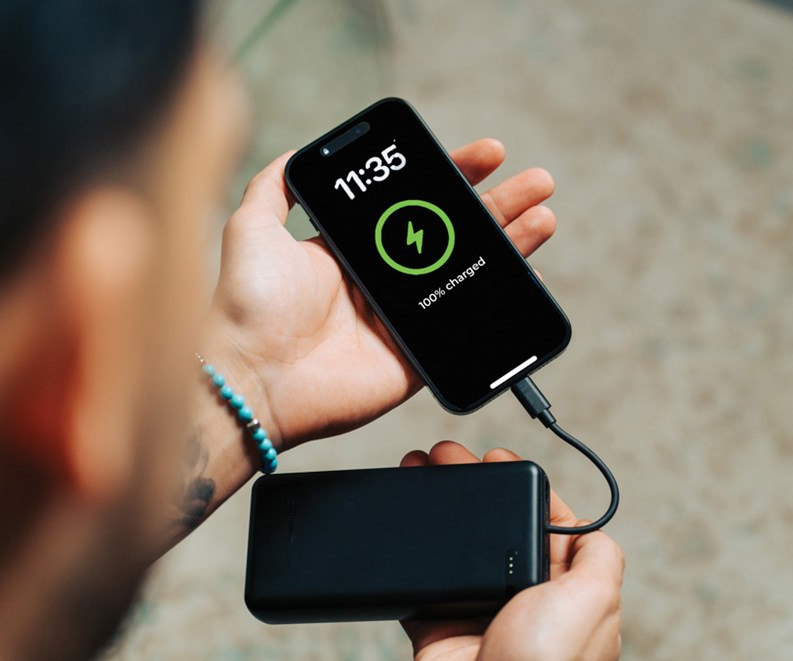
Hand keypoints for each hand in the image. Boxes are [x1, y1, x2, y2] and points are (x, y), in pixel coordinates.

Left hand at [205, 139, 556, 448]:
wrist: (251, 378)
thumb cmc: (248, 305)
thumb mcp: (253, 228)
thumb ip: (276, 187)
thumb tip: (300, 151)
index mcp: (352, 251)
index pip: (414, 206)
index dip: (452, 179)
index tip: (485, 156)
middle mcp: (381, 282)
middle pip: (453, 236)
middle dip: (497, 207)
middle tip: (534, 182)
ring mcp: (402, 320)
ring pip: (468, 277)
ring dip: (510, 247)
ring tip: (544, 218)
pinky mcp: (415, 358)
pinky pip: (467, 332)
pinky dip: (501, 309)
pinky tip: (528, 279)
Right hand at [400, 442, 623, 660]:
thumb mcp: (594, 601)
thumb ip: (599, 557)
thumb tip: (594, 526)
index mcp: (565, 591)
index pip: (547, 523)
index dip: (523, 488)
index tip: (498, 459)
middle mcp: (525, 600)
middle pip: (498, 528)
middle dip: (473, 489)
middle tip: (448, 457)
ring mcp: (481, 611)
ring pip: (459, 548)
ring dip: (439, 510)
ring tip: (420, 472)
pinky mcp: (441, 625)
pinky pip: (423, 580)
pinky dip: (410, 553)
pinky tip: (404, 523)